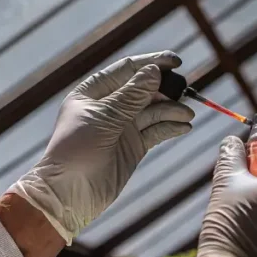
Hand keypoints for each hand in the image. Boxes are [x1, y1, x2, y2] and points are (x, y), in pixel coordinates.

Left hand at [9, 52, 193, 243]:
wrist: (69, 194)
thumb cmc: (77, 150)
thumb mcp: (104, 118)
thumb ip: (131, 95)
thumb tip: (154, 70)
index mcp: (93, 91)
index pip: (127, 69)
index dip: (152, 63)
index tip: (176, 61)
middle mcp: (109, 106)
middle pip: (144, 89)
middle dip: (165, 89)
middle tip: (184, 92)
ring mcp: (122, 127)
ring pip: (153, 110)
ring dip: (172, 109)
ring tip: (187, 114)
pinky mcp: (134, 146)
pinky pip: (156, 131)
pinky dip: (170, 127)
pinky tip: (184, 126)